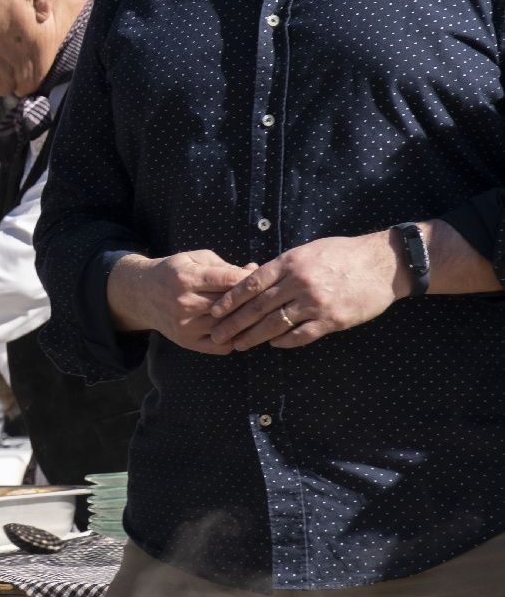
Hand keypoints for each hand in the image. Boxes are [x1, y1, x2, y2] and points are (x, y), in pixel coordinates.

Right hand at [107, 251, 255, 355]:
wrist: (141, 293)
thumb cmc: (173, 272)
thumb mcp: (194, 259)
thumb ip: (224, 266)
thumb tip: (254, 272)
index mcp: (187, 277)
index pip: (228, 280)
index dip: (250, 281)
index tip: (265, 281)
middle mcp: (185, 302)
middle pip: (231, 305)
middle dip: (252, 302)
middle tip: (269, 300)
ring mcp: (185, 324)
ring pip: (228, 326)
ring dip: (246, 322)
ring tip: (260, 317)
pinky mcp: (186, 340)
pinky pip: (219, 345)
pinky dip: (234, 339)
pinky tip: (241, 331)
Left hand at [208, 231, 403, 349]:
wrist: (381, 264)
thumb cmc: (341, 254)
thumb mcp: (306, 251)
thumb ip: (281, 267)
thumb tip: (254, 279)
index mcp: (289, 263)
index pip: (250, 284)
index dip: (230, 300)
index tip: (215, 312)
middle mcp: (299, 283)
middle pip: (258, 307)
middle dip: (234, 323)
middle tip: (218, 335)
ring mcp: (316, 302)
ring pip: (276, 324)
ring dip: (254, 336)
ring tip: (239, 345)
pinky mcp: (333, 320)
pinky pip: (303, 334)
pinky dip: (285, 341)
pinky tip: (273, 344)